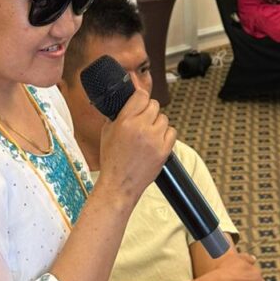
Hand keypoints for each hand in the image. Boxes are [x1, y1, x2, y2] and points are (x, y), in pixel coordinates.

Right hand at [98, 89, 175, 204]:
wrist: (119, 184)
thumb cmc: (112, 160)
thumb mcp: (107, 131)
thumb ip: (118, 113)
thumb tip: (128, 99)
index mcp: (125, 121)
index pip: (141, 95)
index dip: (141, 97)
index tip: (140, 101)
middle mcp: (141, 128)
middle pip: (155, 105)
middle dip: (149, 111)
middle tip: (143, 120)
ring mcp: (154, 139)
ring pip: (164, 118)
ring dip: (157, 123)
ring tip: (148, 134)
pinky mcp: (164, 150)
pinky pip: (172, 132)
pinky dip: (166, 135)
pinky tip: (156, 141)